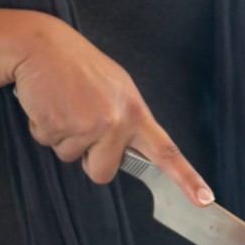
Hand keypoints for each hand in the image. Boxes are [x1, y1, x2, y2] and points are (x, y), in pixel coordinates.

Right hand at [10, 14, 213, 204]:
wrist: (41, 46)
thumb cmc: (79, 67)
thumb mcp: (118, 89)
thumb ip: (128, 122)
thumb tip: (128, 151)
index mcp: (136, 112)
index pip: (167, 151)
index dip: (186, 178)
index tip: (203, 198)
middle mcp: (117, 122)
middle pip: (103, 172)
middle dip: (88, 159)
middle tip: (81, 122)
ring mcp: (88, 126)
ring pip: (71, 158)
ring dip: (63, 136)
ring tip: (65, 104)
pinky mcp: (58, 126)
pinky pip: (47, 143)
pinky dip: (43, 127)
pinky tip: (50, 103)